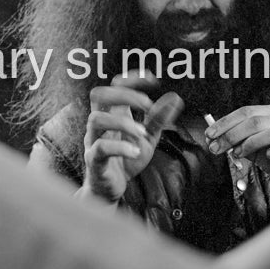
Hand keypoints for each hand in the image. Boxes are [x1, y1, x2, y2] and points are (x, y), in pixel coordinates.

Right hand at [82, 71, 182, 202]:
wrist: (111, 190)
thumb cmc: (126, 160)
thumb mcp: (148, 138)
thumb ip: (159, 119)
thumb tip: (175, 97)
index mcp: (113, 114)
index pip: (115, 86)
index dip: (132, 78)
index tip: (152, 79)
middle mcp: (100, 123)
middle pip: (99, 94)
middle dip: (124, 93)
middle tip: (147, 103)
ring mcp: (94, 140)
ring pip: (97, 119)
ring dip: (123, 122)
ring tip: (143, 132)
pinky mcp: (94, 160)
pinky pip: (100, 148)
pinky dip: (120, 148)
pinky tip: (136, 152)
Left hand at [205, 104, 269, 200]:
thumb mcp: (252, 149)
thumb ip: (236, 142)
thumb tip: (212, 140)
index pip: (246, 112)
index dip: (226, 122)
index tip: (210, 134)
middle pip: (256, 120)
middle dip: (232, 134)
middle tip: (216, 148)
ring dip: (251, 142)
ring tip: (238, 154)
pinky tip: (267, 156)